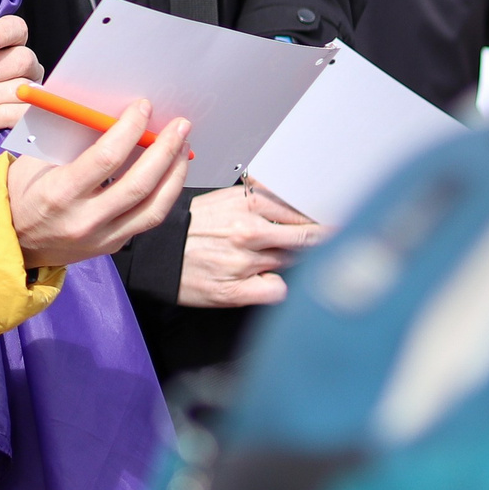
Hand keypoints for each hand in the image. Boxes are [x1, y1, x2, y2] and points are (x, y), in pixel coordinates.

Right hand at [3, 98, 192, 268]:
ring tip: (183, 148)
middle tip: (180, 126)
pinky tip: (170, 172)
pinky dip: (164, 193)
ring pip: (153, 208)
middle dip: (164, 150)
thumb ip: (69, 139)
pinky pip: (147, 219)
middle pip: (138, 184)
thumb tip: (107, 112)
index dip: (130, 129)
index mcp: (59, 193)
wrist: (15, 241)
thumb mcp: (35, 161)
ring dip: (175, 174)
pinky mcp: (113, 245)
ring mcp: (101, 237)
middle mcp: (83, 220)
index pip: (105, 158)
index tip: (143, 107)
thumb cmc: (23, 192)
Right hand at [177, 183, 322, 307]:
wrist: (153, 253)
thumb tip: (299, 202)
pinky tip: (262, 280)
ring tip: (268, 259)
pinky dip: (275, 287)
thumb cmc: (187, 228)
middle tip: (330, 242)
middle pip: (307, 238)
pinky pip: (278, 290)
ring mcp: (243, 262)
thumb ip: (260, 199)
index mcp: (246, 203)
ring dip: (289, 262)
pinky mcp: (236, 291)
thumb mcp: (222, 200)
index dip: (321, 218)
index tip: (334, 222)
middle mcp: (248, 230)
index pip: (302, 210)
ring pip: (293, 263)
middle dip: (320, 241)